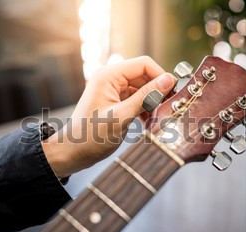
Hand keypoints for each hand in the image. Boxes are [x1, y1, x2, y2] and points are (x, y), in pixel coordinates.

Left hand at [42, 56, 175, 177]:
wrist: (72, 153)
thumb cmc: (91, 137)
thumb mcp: (121, 117)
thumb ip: (145, 97)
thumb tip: (168, 80)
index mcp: (108, 76)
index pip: (143, 64)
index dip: (160, 76)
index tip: (173, 93)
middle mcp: (110, 79)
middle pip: (144, 76)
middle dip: (157, 91)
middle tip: (168, 109)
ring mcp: (113, 91)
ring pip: (142, 89)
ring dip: (152, 102)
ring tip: (158, 118)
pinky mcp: (115, 102)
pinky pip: (137, 99)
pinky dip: (145, 109)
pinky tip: (149, 122)